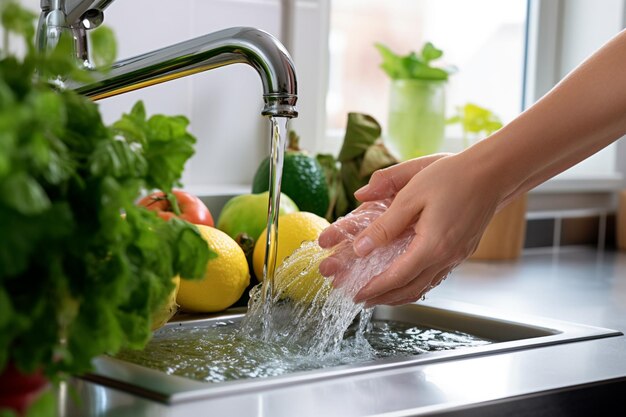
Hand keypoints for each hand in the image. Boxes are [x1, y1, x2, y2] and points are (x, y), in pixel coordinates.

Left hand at [320, 152, 503, 306]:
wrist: (491, 173)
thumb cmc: (452, 177)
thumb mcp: (411, 196)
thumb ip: (385, 225)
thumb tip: (361, 247)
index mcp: (432, 246)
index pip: (397, 278)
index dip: (375, 289)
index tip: (357, 294)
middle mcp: (447, 257)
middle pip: (410, 289)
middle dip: (384, 298)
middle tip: (362, 300)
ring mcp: (457, 256)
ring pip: (425, 286)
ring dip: (400, 294)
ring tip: (380, 294)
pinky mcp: (462, 251)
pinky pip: (436, 276)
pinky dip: (416, 283)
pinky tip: (406, 278)